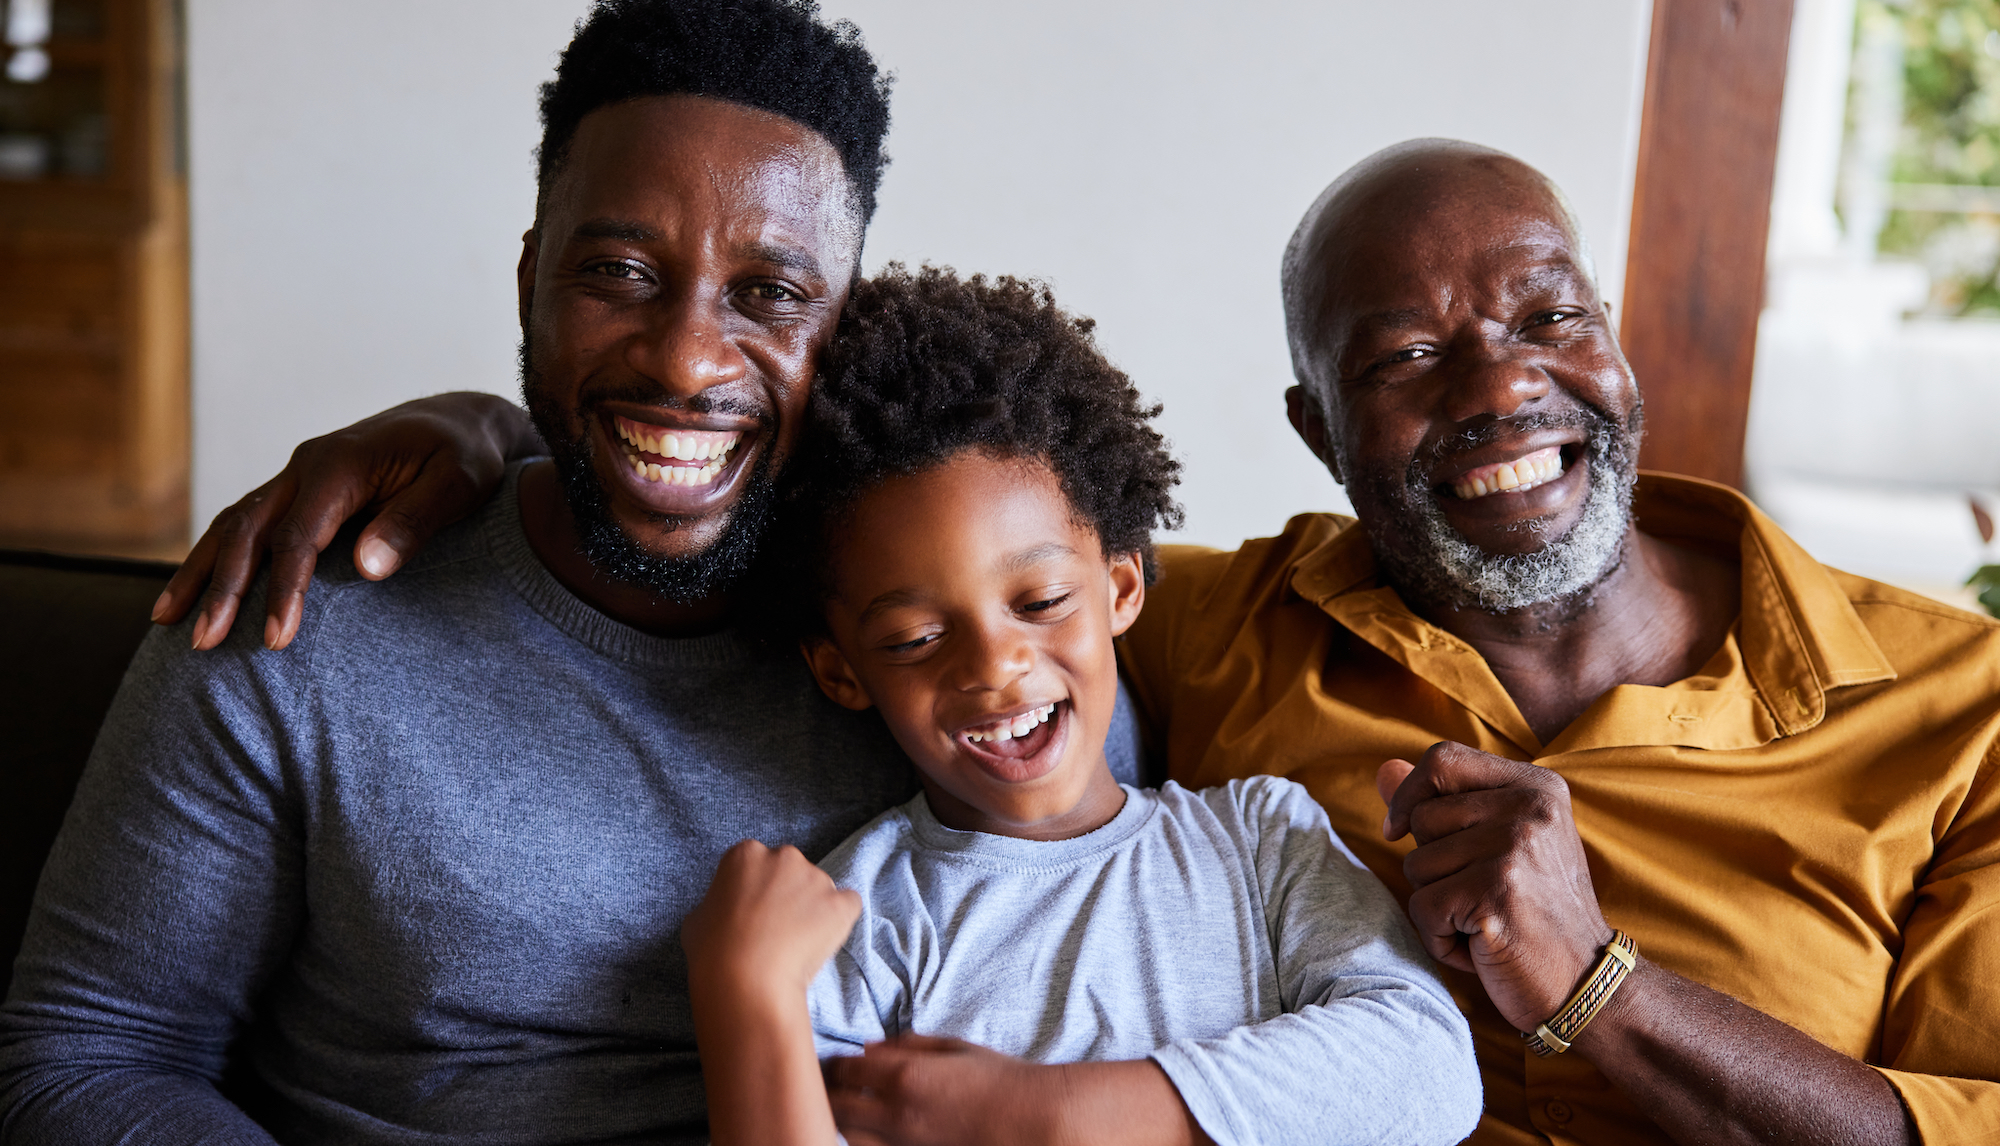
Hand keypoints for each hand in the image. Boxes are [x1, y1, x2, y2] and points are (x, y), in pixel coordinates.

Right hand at [154, 392, 538, 650]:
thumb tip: (367, 567)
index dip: (284, 589)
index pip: (298, 536)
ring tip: (169, 622)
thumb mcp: (458, 483)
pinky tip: (197, 590)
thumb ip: (414, 520)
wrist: (459, 422)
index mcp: (339, 464)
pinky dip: (217, 556)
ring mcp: (297, 477)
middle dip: (222, 588)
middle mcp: (306, 466)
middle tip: (202, 643)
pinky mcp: (300, 491)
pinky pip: (247, 524)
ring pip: (234, 524)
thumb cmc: (465, 455)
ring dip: (201, 572)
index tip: (276, 639)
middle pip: (248, 530)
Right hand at [682, 840, 860, 1002]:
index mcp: (745, 854)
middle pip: (790, 870)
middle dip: (786, 893)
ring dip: (812, 908)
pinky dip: (839, 921)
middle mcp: (783, 856)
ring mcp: (815, 878)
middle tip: (775, 929)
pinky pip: (848, 905)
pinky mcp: (840, 903)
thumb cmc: (712, 952)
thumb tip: (729, 910)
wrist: (745, 980)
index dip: (755, 890)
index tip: (752, 912)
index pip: (757, 863)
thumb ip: (719, 902)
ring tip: (796, 944)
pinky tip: (821, 942)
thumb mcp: (697, 917)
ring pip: (819, 888)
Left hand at [828, 1036, 1059, 1145]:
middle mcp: (896, 1113)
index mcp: (906, 1075)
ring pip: (849, 1135)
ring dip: (843, 1119)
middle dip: (829, 1093)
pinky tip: (870, 1131)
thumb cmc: (999, 1079)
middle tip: (828, 1086)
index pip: (847, 1068)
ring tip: (848, 1108)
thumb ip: (908, 1045)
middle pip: (838, 1105)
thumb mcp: (955, 1048)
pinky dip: (864, 1141)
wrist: (1030, 1121)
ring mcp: (903, 1144)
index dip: (835, 1063)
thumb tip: (870, 1047)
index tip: (834, 1061)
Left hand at [1377, 741, 1612, 1033]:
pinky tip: (1480, 947)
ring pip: (1416, 865)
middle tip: (1480, 895)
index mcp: (1536, 787)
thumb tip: (1382, 769)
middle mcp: (1530, 808)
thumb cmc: (1534, 914)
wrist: (1586, 984)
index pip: (1442, 759)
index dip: (1409, 794)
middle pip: (1421, 817)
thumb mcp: (1499, 846)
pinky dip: (1439, 938)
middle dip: (1431, 865)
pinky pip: (1422, 907)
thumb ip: (1441, 803)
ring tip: (1484, 921)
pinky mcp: (1496, 892)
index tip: (1402, 830)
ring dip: (1437, 905)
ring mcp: (1514, 848)